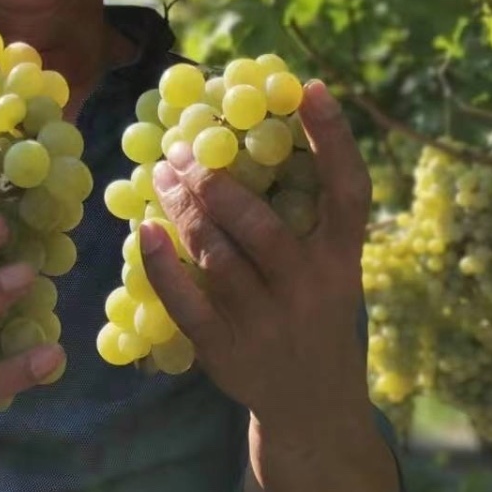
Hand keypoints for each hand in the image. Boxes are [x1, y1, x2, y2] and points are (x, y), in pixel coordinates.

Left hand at [141, 80, 372, 438]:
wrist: (313, 404)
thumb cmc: (314, 311)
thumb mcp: (331, 267)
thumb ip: (306, 216)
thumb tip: (255, 135)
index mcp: (343, 260)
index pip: (347, 192)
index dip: (333, 138)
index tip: (308, 87)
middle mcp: (310, 289)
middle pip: (259, 225)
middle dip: (215, 178)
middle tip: (183, 146)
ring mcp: (266, 322)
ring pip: (215, 255)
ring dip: (182, 207)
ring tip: (161, 173)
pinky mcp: (226, 350)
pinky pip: (184, 299)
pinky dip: (160, 262)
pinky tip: (144, 229)